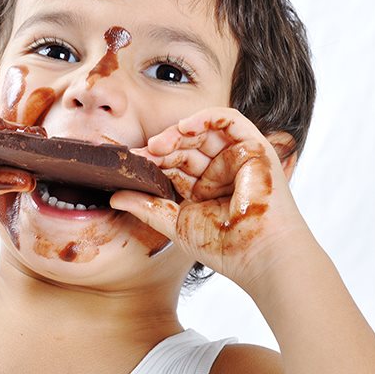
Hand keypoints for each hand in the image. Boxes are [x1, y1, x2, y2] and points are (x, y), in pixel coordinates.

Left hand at [110, 107, 309, 288]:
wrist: (260, 255)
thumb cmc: (224, 246)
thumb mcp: (176, 224)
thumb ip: (147, 208)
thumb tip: (114, 197)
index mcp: (203, 189)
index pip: (173, 166)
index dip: (151, 162)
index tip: (128, 164)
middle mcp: (219, 171)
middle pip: (185, 148)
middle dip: (161, 149)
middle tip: (140, 155)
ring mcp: (237, 158)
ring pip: (202, 132)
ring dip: (177, 134)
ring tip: (157, 145)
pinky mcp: (254, 147)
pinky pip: (229, 120)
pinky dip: (205, 117)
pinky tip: (184, 128)